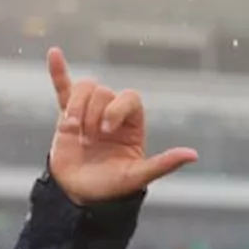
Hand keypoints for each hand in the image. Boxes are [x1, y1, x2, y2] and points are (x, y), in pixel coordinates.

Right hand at [46, 47, 197, 204]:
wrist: (82, 195)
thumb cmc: (113, 186)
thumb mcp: (139, 176)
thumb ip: (164, 164)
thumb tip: (193, 155)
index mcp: (132, 124)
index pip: (129, 97)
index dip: (116, 108)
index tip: (107, 131)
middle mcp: (112, 114)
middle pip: (103, 92)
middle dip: (94, 114)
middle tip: (90, 140)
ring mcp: (89, 113)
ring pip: (84, 89)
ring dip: (77, 107)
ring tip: (73, 130)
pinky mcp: (66, 116)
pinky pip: (62, 89)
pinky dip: (58, 72)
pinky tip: (55, 53)